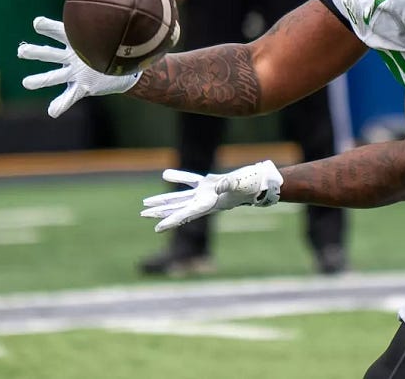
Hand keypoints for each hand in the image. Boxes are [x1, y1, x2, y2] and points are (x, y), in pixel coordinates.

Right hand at [17, 16, 140, 117]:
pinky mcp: (82, 87)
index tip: (37, 23)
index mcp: (77, 41)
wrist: (122, 67)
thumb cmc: (115, 46)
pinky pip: (70, 96)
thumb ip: (118, 22)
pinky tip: (52, 111)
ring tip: (26, 83)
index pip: (61, 31)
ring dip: (41, 80)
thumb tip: (128, 4)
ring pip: (55, 76)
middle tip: (21, 51)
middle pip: (51, 53)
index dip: (49, 26)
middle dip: (36, 52)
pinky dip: (61, 104)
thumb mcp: (115, 34)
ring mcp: (75, 73)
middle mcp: (72, 57)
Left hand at [139, 160, 282, 231]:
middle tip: (142, 215)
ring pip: (180, 197)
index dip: (171, 220)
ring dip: (164, 200)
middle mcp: (205, 201)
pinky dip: (179, 178)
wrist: (262, 183)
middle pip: (178, 209)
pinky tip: (165, 175)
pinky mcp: (210, 183)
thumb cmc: (252, 186)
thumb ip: (228, 186)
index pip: (187, 214)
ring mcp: (206, 193)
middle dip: (160, 212)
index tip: (157, 228)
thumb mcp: (240, 185)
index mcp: (210, 204)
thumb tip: (218, 186)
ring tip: (147, 204)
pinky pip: (190, 181)